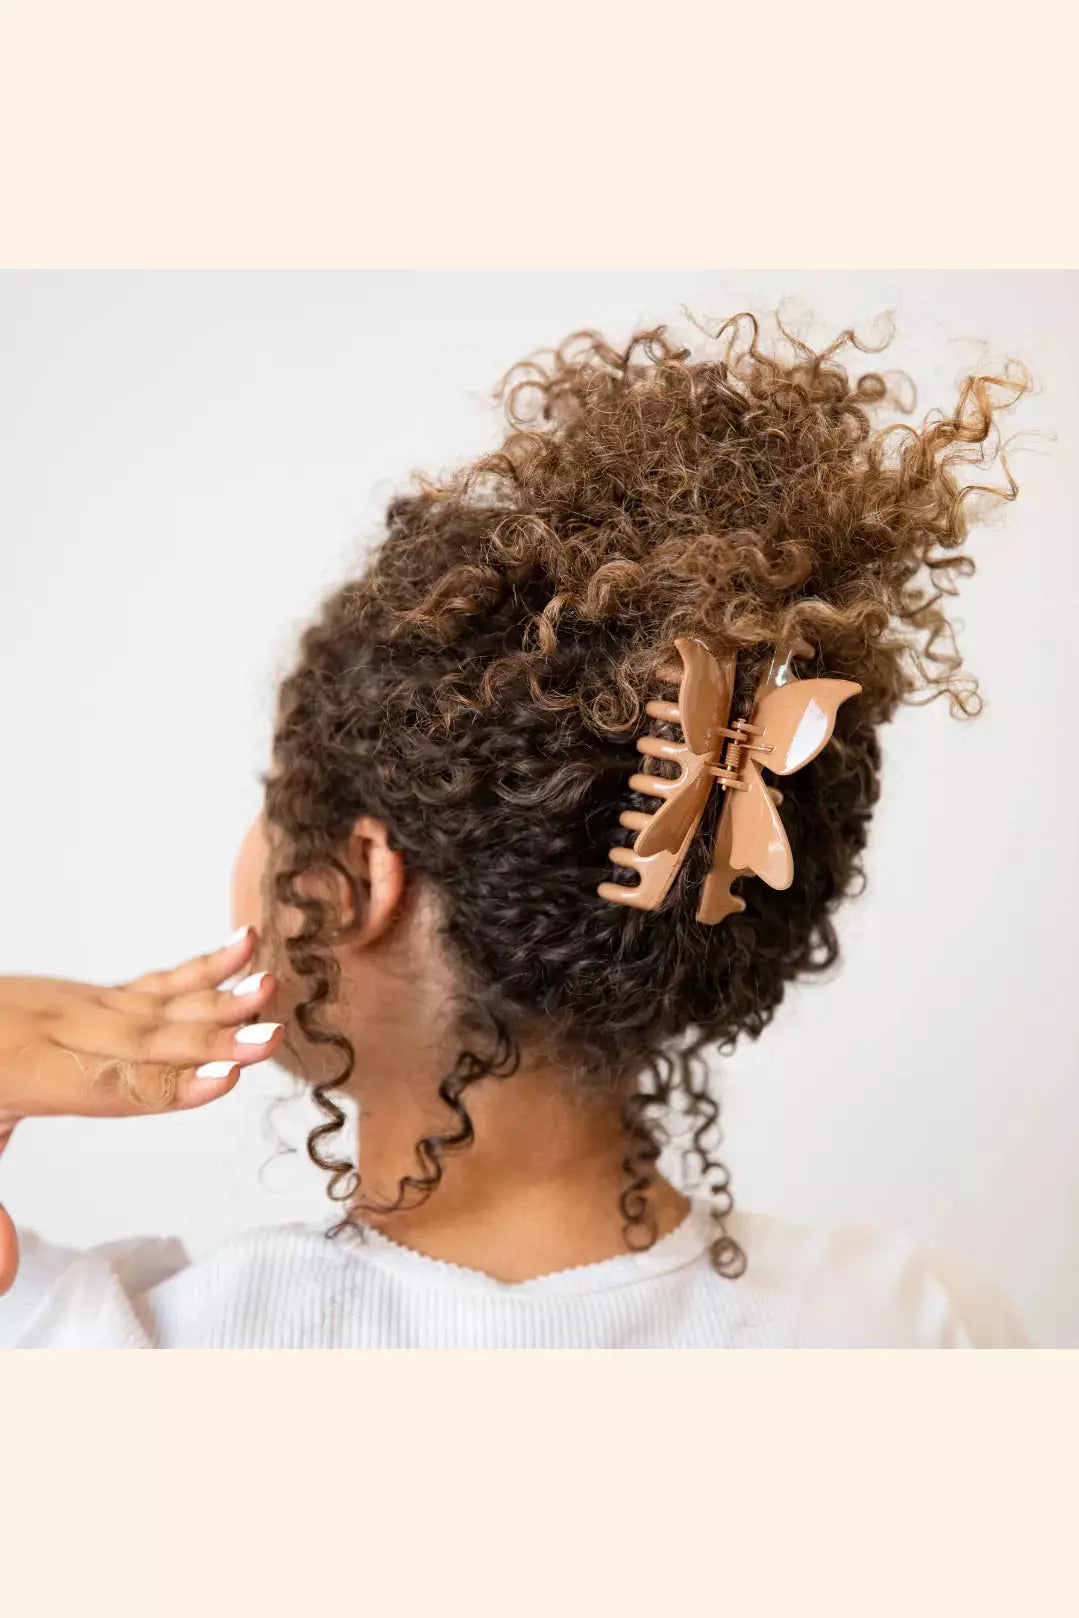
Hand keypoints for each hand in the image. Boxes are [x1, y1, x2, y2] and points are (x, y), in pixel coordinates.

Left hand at [0, 925, 283, 1294]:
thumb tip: (6, 1285)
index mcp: (22, 1072)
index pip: (106, 1086)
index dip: (167, 1086)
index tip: (224, 1078)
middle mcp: (56, 1029)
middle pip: (144, 1040)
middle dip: (211, 1041)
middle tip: (269, 1039)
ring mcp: (75, 1005)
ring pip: (155, 1005)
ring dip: (219, 998)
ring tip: (269, 989)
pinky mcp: (92, 996)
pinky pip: (152, 982)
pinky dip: (202, 967)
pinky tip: (242, 948)